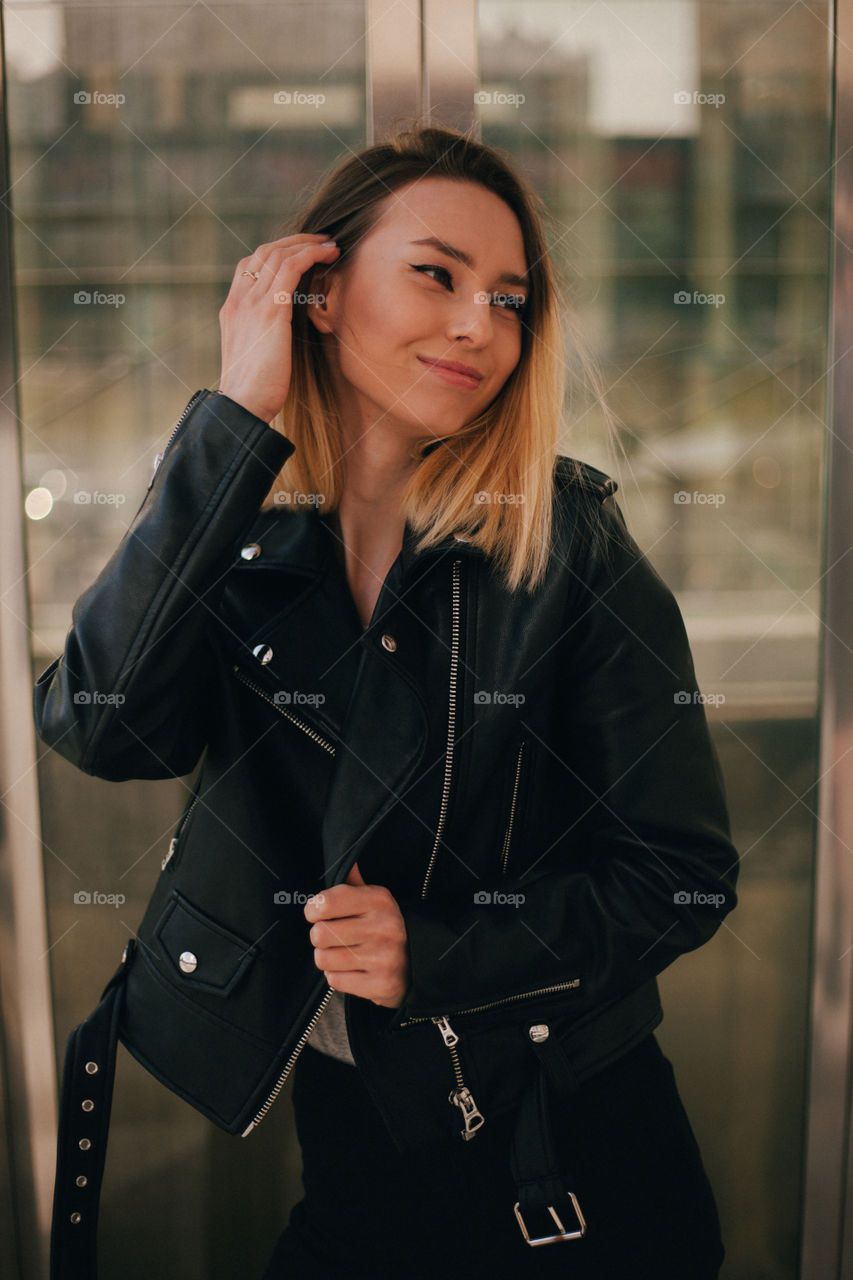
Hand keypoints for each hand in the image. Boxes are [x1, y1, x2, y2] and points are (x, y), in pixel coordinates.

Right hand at [217, 233, 339, 422]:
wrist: (242, 407)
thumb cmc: (254, 392)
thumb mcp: (255, 355)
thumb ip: (264, 334)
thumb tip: (284, 333)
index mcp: (232, 309)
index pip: (250, 264)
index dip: (277, 252)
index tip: (301, 253)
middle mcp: (239, 300)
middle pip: (265, 251)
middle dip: (295, 240)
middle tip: (322, 241)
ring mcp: (251, 303)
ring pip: (278, 253)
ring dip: (307, 244)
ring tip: (330, 245)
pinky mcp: (269, 311)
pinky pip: (290, 267)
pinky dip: (310, 254)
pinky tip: (327, 255)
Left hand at [304, 863, 410, 1008]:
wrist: (419, 964)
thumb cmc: (385, 927)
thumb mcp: (374, 900)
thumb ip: (353, 883)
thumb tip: (347, 861)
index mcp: (379, 900)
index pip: (324, 903)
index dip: (313, 910)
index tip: (319, 914)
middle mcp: (384, 927)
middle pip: (318, 934)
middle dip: (321, 937)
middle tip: (334, 937)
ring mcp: (384, 958)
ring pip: (323, 959)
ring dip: (328, 958)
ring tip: (344, 954)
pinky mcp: (381, 985)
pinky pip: (335, 981)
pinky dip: (339, 977)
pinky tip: (354, 970)